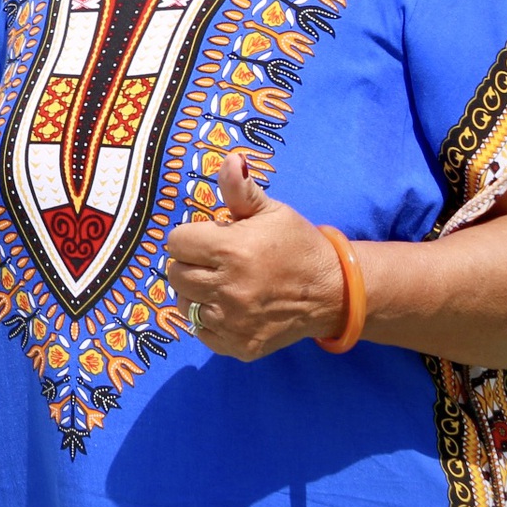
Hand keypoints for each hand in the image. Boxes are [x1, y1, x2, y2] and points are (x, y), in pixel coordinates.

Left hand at [163, 151, 346, 361]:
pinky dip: (209, 320)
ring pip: (184, 303)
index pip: (176, 242)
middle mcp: (229, 288)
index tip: (209, 239)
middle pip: (175, 273)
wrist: (331, 292)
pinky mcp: (239, 346)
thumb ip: (241, 190)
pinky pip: (202, 332)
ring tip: (221, 283)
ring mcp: (233, 321)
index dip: (190, 238)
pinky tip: (229, 307)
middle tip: (213, 262)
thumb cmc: (297, 245)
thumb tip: (231, 160)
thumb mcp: (272, 211)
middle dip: (190, 263)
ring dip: (196, 292)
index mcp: (232, 250)